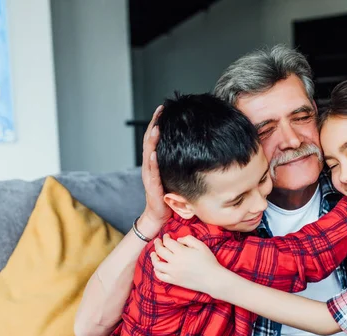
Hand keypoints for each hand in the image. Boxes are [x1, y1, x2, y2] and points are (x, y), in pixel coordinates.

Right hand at [138, 105, 170, 235]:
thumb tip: (198, 147)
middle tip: (159, 110)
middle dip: (154, 125)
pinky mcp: (152, 187)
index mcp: (155, 162)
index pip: (155, 138)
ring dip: (152, 140)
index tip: (163, 108)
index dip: (158, 122)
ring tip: (156, 127)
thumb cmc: (169, 195)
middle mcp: (150, 166)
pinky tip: (154, 153)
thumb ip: (181, 160)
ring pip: (148, 154)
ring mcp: (150, 176)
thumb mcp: (176, 173)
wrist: (159, 215)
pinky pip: (152, 173)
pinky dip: (152, 162)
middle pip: (149, 141)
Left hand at [150, 234, 225, 294]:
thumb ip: (189, 239)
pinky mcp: (174, 280)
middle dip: (157, 244)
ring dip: (153, 257)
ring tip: (153, 253)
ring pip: (157, 264)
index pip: (167, 242)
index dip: (165, 237)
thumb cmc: (208, 261)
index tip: (166, 236)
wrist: (212, 279)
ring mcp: (173, 272)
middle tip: (157, 241)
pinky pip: (160, 276)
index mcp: (181, 252)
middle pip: (160, 251)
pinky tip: (157, 267)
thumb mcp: (201, 246)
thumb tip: (178, 240)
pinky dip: (156, 271)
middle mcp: (174, 262)